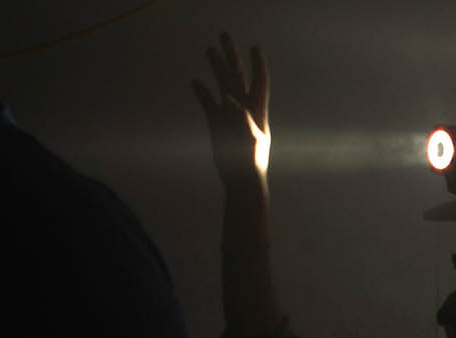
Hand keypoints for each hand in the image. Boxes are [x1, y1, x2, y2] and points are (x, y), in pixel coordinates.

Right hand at [192, 33, 269, 191]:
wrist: (241, 182)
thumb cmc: (250, 164)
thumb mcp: (249, 142)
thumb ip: (243, 121)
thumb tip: (232, 102)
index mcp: (256, 111)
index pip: (259, 81)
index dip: (257, 64)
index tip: (255, 48)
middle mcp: (243, 109)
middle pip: (237, 77)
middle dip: (232, 56)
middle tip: (224, 36)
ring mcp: (229, 116)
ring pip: (222, 86)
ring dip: (217, 68)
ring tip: (210, 50)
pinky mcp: (217, 125)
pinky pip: (209, 104)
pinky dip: (203, 93)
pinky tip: (196, 82)